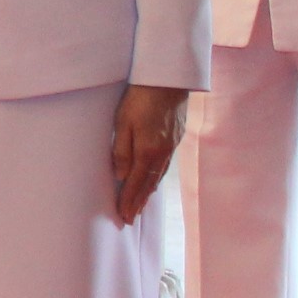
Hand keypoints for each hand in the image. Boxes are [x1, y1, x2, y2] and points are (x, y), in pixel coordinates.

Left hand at [110, 83, 187, 224]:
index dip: (129, 201)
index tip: (124, 216)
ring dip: (148, 191)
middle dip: (139, 202)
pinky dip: (157, 177)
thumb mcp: (123, 122)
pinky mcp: (176, 137)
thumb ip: (122, 150)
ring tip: (140, 204)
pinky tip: (153, 179)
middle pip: (149, 183)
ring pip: (158, 175)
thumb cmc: (141, 98)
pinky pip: (165, 164)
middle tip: (130, 218)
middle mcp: (163, 152)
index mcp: (149, 151)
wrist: (169, 79)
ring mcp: (172, 145)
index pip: (137, 183)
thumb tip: (121, 176)